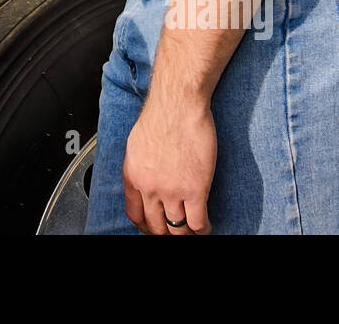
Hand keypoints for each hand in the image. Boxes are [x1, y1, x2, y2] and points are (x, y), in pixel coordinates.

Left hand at [122, 93, 215, 234]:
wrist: (178, 104)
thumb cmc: (161, 115)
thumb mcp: (137, 144)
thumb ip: (141, 167)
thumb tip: (146, 179)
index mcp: (133, 176)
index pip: (135, 214)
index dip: (146, 227)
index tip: (154, 228)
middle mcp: (149, 188)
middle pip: (156, 226)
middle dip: (166, 233)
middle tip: (175, 232)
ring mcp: (172, 191)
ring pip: (178, 229)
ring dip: (186, 233)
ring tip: (192, 231)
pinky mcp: (195, 190)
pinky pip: (198, 223)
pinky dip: (202, 229)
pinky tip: (205, 226)